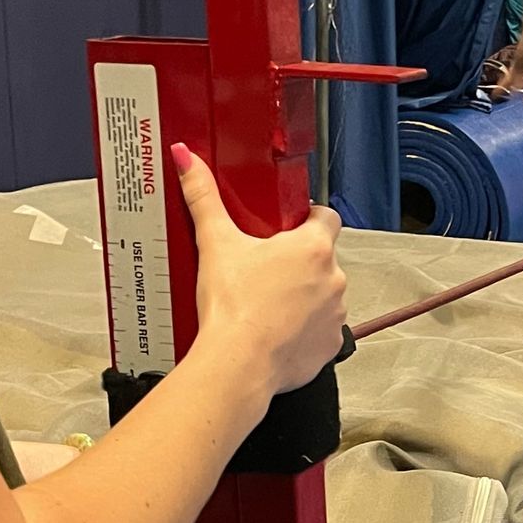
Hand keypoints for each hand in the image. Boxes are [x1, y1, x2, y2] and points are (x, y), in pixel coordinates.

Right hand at [174, 147, 347, 398]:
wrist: (237, 364)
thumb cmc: (233, 307)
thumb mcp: (215, 243)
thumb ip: (203, 196)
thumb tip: (187, 159)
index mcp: (313, 248)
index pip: (327, 217)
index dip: (308, 218)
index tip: (288, 224)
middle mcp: (334, 279)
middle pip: (322, 258)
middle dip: (298, 262)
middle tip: (264, 267)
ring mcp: (335, 315)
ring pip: (323, 295)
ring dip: (303, 295)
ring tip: (266, 302)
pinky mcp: (329, 347)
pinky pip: (320, 331)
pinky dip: (303, 330)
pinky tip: (275, 329)